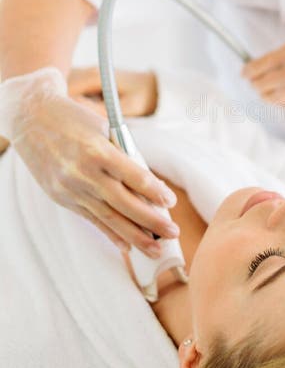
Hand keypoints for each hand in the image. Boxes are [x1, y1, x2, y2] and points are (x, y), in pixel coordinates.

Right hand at [1, 67, 177, 255]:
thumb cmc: (72, 118)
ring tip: (156, 249)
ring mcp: (71, 189)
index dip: (155, 192)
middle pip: (124, 203)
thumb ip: (123, 154)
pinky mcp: (63, 198)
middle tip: (173, 233)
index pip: (134, 176)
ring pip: (109, 217)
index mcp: (97, 150)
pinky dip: (111, 234)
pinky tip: (127, 246)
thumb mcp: (102, 128)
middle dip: (152, 222)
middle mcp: (83, 173)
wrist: (29, 119)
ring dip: (135, 236)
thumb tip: (149, 185)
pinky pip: (91, 220)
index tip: (171, 202)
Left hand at [240, 19, 284, 106]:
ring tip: (267, 91)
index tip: (245, 73)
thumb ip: (284, 53)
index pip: (257, 68)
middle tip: (254, 82)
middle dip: (256, 85)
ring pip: (275, 99)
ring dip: (268, 95)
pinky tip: (284, 95)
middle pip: (262, 86)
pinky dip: (284, 102)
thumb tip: (263, 65)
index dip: (247, 72)